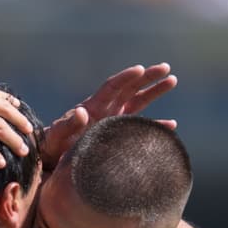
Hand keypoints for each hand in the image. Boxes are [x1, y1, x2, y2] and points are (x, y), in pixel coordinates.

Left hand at [39, 63, 177, 169]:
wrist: (57, 160)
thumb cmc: (55, 146)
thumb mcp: (58, 136)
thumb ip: (68, 125)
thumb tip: (82, 112)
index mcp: (94, 106)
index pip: (112, 87)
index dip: (126, 77)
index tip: (140, 69)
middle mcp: (107, 109)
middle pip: (130, 88)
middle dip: (148, 77)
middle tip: (166, 68)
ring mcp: (115, 121)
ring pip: (139, 101)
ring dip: (155, 91)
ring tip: (172, 80)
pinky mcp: (120, 135)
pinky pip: (141, 128)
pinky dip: (156, 126)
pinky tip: (171, 125)